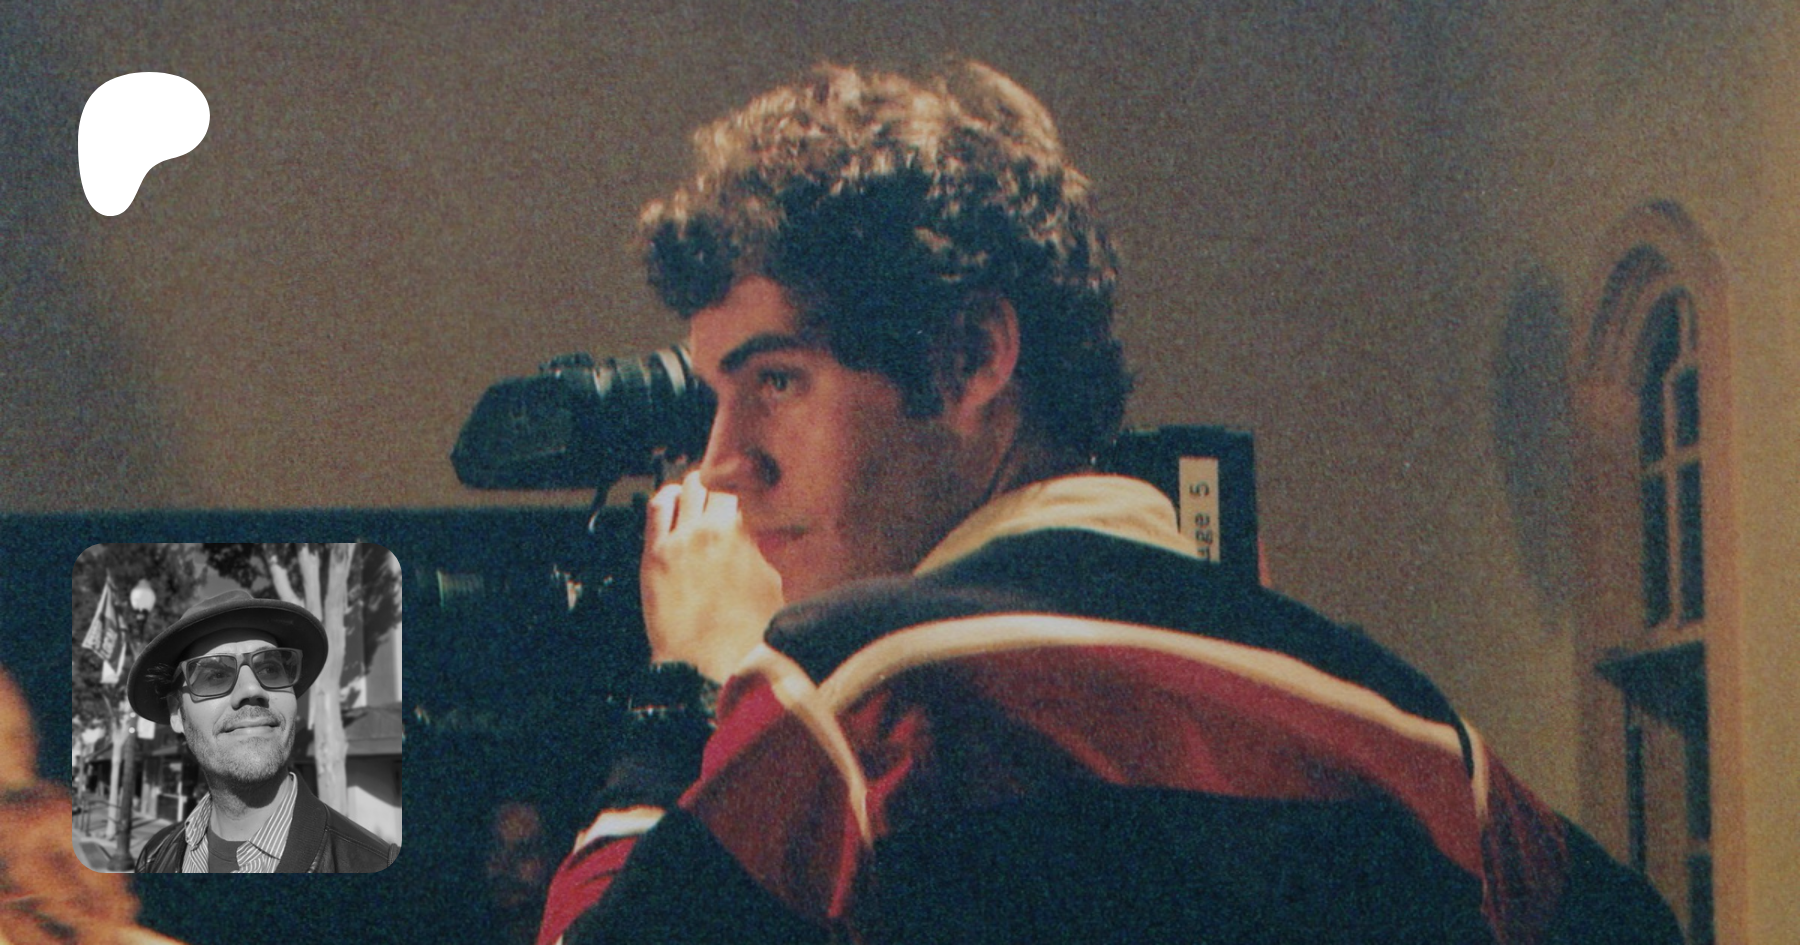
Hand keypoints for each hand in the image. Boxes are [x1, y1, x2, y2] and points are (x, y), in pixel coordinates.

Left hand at [640, 472, 783, 681]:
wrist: (712, 666)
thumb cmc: (748, 634)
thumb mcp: (779, 587)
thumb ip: (774, 552)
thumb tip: (775, 532)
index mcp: (751, 537)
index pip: (752, 491)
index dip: (753, 491)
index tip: (752, 494)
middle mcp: (716, 531)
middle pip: (721, 483)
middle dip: (726, 486)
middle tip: (724, 495)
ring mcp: (684, 539)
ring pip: (692, 486)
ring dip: (699, 487)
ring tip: (701, 495)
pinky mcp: (656, 553)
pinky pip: (659, 505)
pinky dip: (668, 496)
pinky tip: (674, 502)